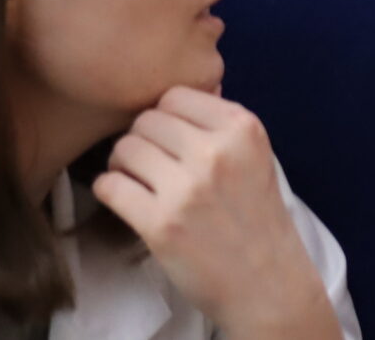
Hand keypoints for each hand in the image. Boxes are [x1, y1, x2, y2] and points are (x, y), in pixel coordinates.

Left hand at [95, 87, 342, 339]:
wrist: (266, 280)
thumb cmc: (256, 217)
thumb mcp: (255, 155)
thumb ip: (220, 124)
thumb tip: (173, 95)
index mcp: (242, 127)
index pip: (175, 95)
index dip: (164, 116)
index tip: (167, 139)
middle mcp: (216, 151)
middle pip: (146, 120)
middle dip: (141, 140)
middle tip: (148, 164)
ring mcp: (187, 188)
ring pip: (124, 149)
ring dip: (122, 164)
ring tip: (136, 182)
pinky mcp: (161, 224)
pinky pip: (110, 186)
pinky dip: (109, 190)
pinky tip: (125, 200)